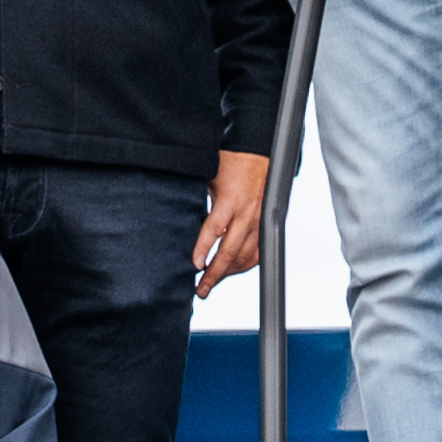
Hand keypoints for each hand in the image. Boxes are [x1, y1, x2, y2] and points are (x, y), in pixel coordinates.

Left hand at [193, 148, 274, 291]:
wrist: (258, 152)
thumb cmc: (230, 161)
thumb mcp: (207, 176)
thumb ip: (194, 198)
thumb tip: (176, 220)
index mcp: (230, 200)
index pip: (214, 229)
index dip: (203, 249)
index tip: (194, 266)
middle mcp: (247, 213)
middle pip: (230, 251)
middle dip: (214, 274)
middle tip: (199, 289)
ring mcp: (258, 221)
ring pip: (245, 256)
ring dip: (228, 273)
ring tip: (210, 284)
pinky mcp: (265, 224)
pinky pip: (258, 252)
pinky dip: (245, 265)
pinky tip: (232, 271)